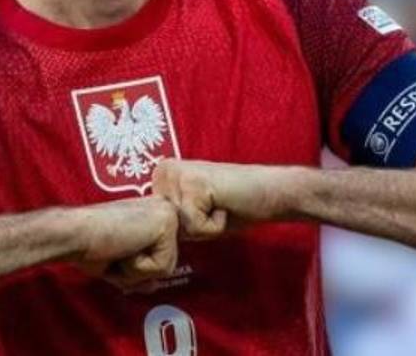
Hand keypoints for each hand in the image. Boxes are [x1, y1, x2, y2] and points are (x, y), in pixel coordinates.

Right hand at [65, 196, 179, 283]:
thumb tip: (154, 285)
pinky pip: (162, 267)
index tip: (118, 251)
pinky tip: (123, 247)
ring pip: (166, 267)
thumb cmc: (89, 244)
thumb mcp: (121, 260)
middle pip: (167, 263)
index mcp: (153, 212)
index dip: (139, 265)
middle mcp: (163, 208)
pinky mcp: (166, 224)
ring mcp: (168, 214)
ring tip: (118, 249)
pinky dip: (138, 267)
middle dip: (137, 270)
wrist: (76, 234)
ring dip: (137, 270)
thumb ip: (140, 269)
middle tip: (115, 252)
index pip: (162, 254)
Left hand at [152, 159, 297, 238]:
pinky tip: (224, 205)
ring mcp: (178, 175)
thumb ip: (170, 218)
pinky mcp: (193, 185)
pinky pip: (194, 228)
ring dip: (202, 228)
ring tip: (219, 206)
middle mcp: (165, 171)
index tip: (204, 209)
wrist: (268, 192)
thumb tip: (147, 244)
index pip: (158, 222)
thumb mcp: (191, 211)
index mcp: (162, 175)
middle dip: (191, 228)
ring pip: (179, 229)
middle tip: (213, 207)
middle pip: (166, 226)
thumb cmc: (233, 205)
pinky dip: (213, 226)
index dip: (185, 227)